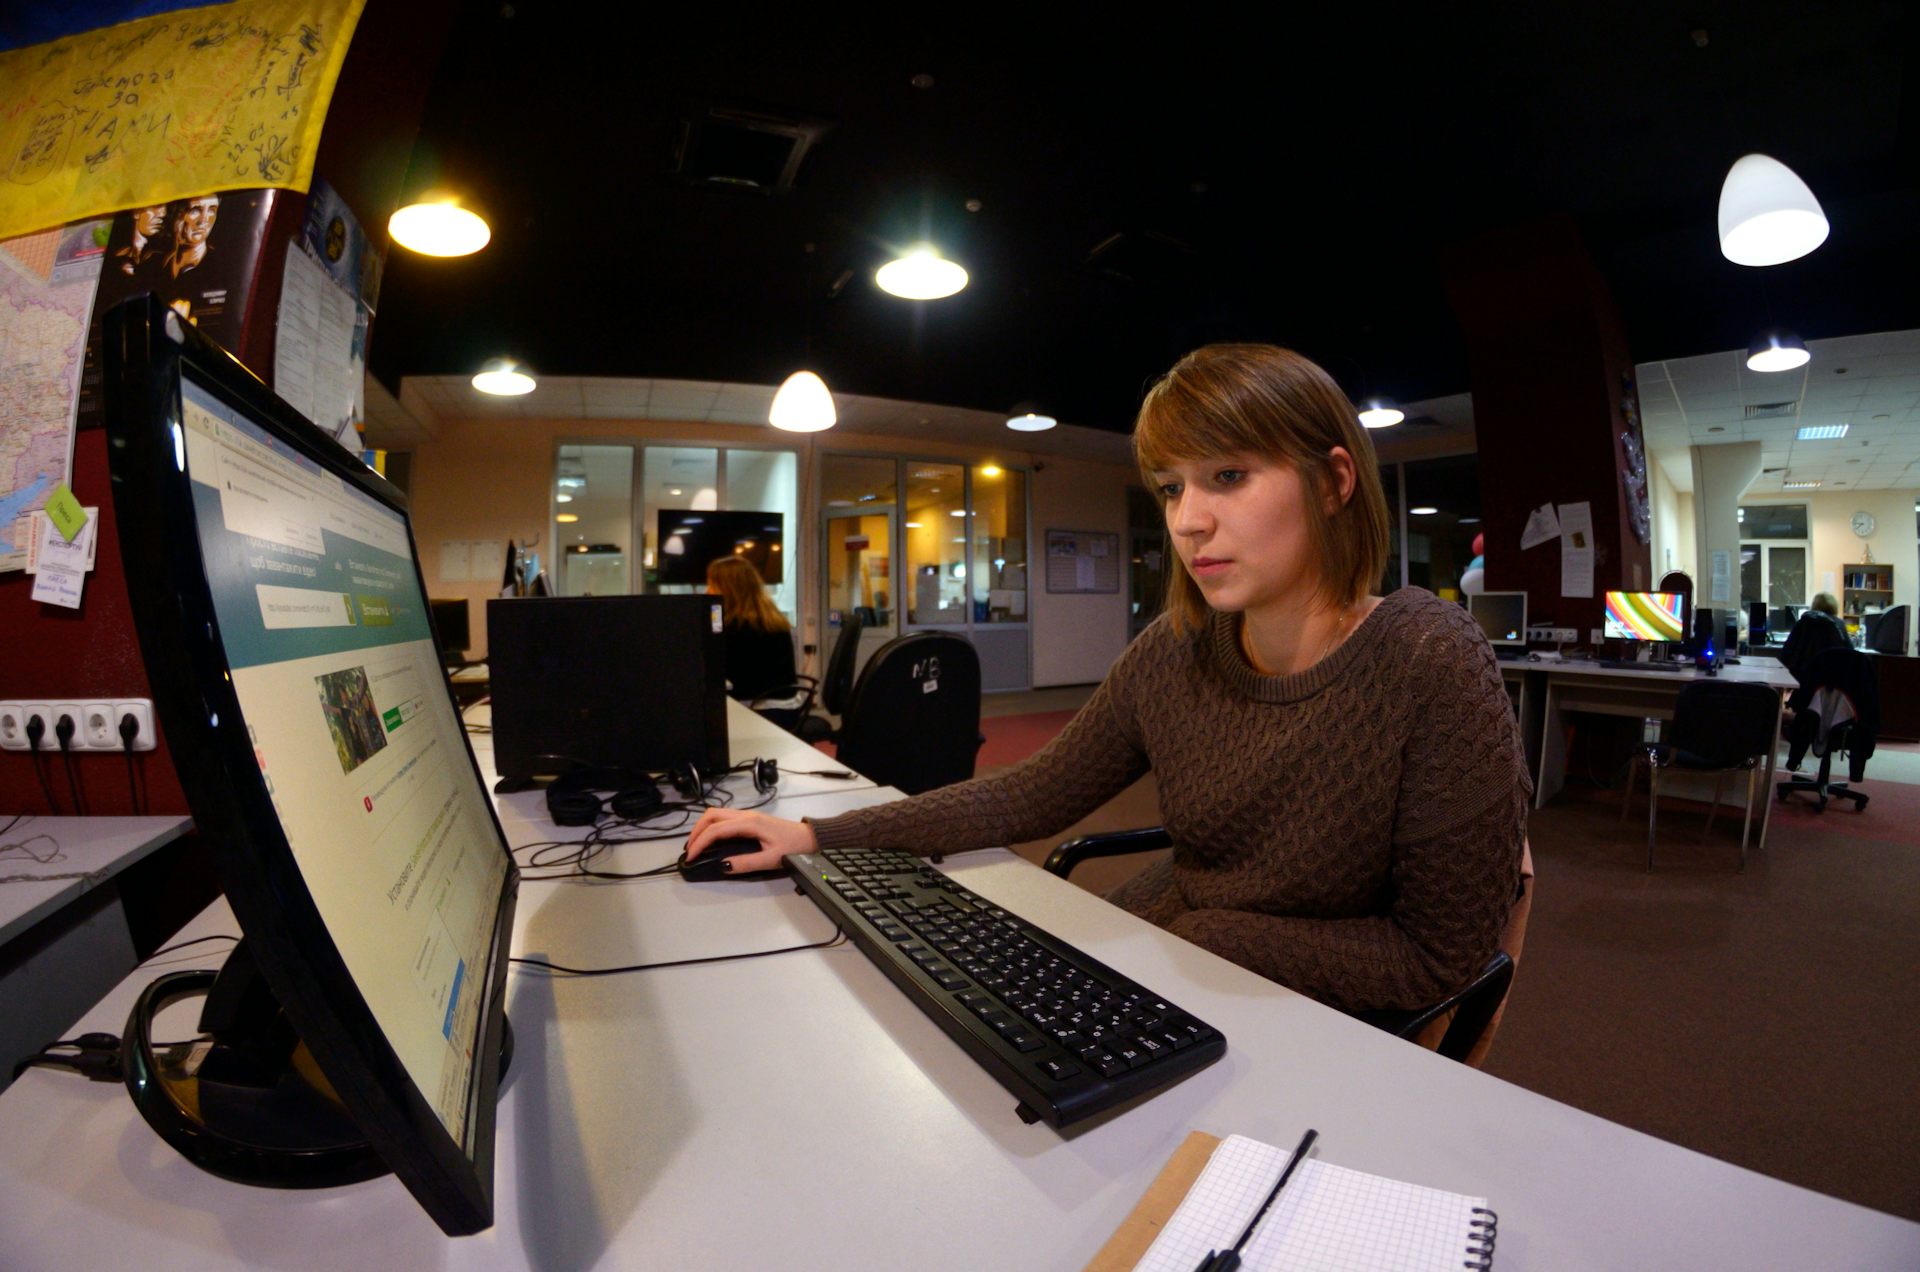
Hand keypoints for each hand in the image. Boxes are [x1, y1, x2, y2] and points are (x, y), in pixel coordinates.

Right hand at [683, 808, 817, 874]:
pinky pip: (724, 818)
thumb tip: (723, 866)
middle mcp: (745, 815)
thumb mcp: (771, 859)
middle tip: (689, 850)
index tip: (691, 858)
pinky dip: (712, 827)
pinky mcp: (750, 819)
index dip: (700, 843)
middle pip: (712, 815)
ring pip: (717, 814)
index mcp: (749, 823)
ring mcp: (747, 815)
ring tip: (697, 845)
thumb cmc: (793, 847)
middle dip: (696, 831)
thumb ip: (747, 863)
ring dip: (703, 827)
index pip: (716, 830)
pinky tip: (712, 840)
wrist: (811, 837)